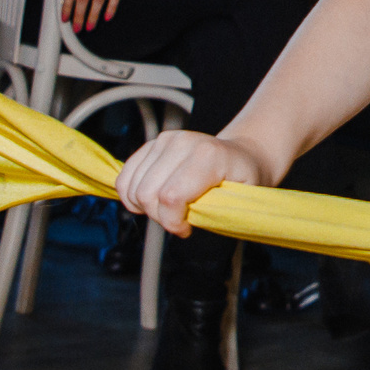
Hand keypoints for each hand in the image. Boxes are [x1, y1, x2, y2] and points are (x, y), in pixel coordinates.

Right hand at [117, 129, 272, 237]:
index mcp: (208, 155)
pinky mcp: (152, 144)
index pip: (171, 197)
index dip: (173, 222)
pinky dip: (132, 196)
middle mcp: (182, 142)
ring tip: (169, 210)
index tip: (186, 229)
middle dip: (159, 217)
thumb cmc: (244, 180)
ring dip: (145, 208)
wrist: (242, 155)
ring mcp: (165, 140)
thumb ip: (215, 212)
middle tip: (179, 220)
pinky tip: (153, 201)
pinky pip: (124, 177)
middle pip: (147, 194)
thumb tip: (186, 223)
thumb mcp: (242, 201)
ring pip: (132, 187)